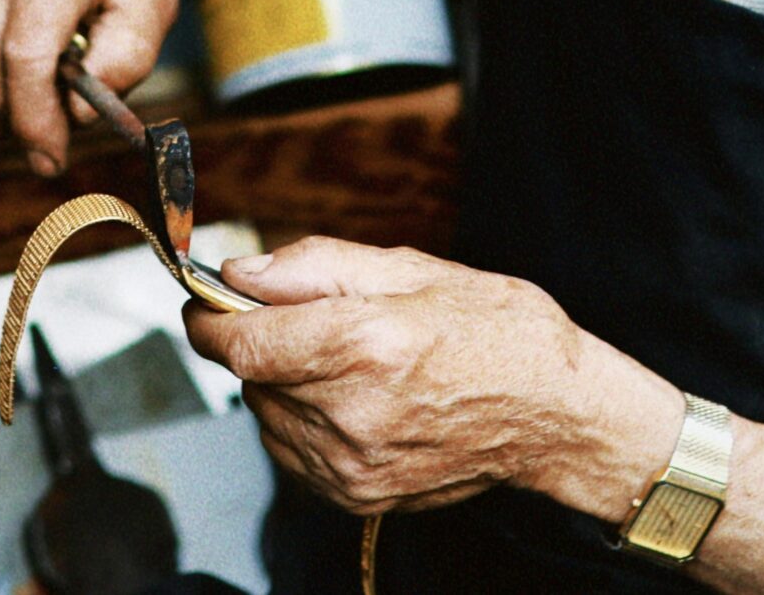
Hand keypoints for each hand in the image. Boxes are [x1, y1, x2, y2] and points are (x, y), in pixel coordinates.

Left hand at [182, 238, 661, 517]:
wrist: (556, 414)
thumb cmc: (496, 328)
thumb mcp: (410, 269)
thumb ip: (314, 266)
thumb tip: (239, 271)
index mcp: (362, 343)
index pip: (238, 342)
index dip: (208, 317)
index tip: (208, 300)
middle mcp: (349, 412)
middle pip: (249, 375)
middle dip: (263, 340)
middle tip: (315, 319)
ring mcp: (351, 464)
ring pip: (266, 414)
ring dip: (282, 382)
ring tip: (348, 361)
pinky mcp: (356, 495)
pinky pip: (290, 451)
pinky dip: (301, 421)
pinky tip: (350, 399)